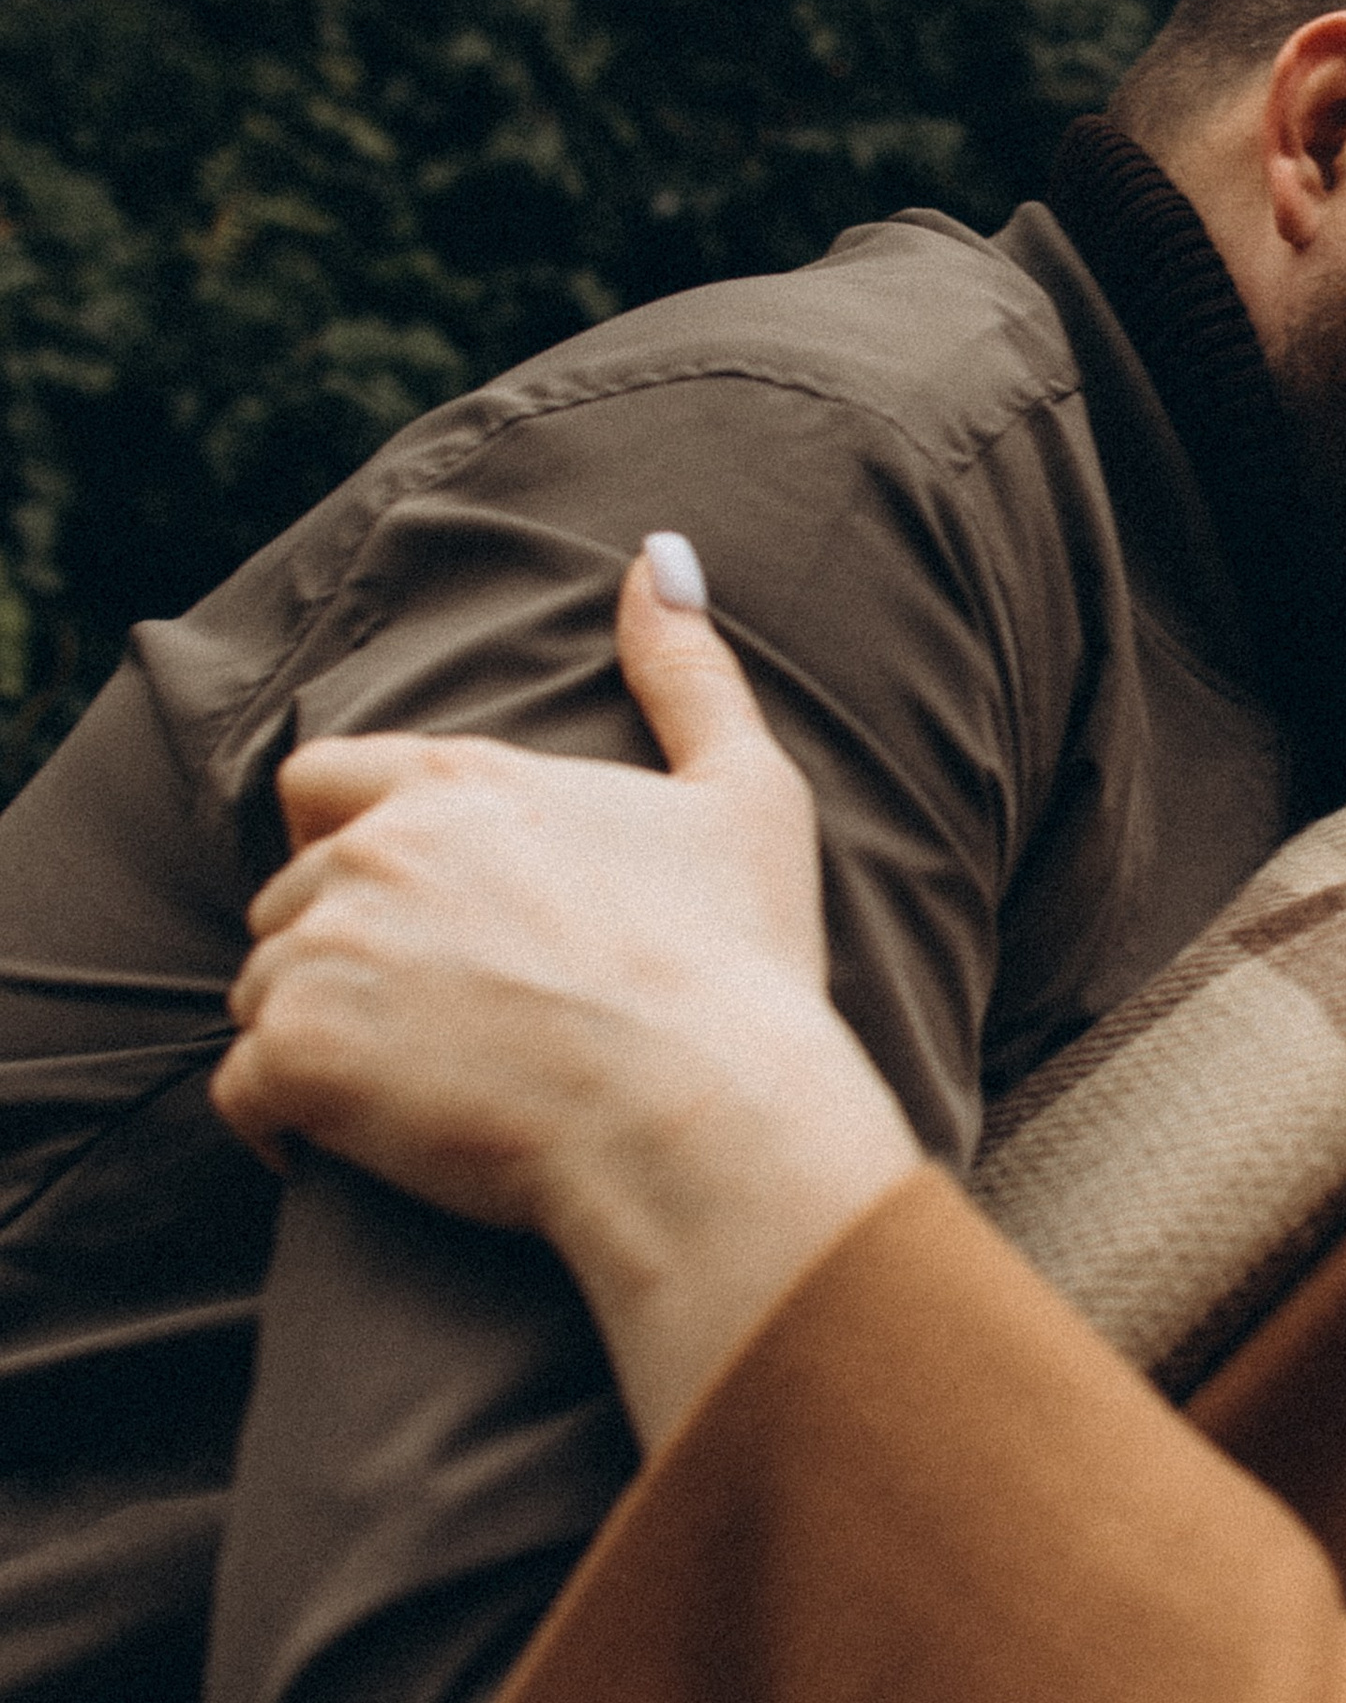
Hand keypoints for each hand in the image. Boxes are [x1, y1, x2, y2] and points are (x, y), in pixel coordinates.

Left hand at [213, 546, 922, 1444]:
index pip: (321, 782)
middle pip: (289, 896)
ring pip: (263, 991)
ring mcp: (327, 951)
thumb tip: (662, 555)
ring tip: (410, 1089)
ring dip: (314, 1036)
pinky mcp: (301, 1057)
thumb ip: (689, 671)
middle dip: (339, 953)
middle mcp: (374, 849)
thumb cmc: (740, 967)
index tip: (403, 912)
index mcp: (459, 781)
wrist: (706, 1123)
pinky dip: (280, 1124)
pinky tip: (348, 1148)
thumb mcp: (746, 795)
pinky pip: (241, 1092)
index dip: (342, 842)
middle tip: (433, 1022)